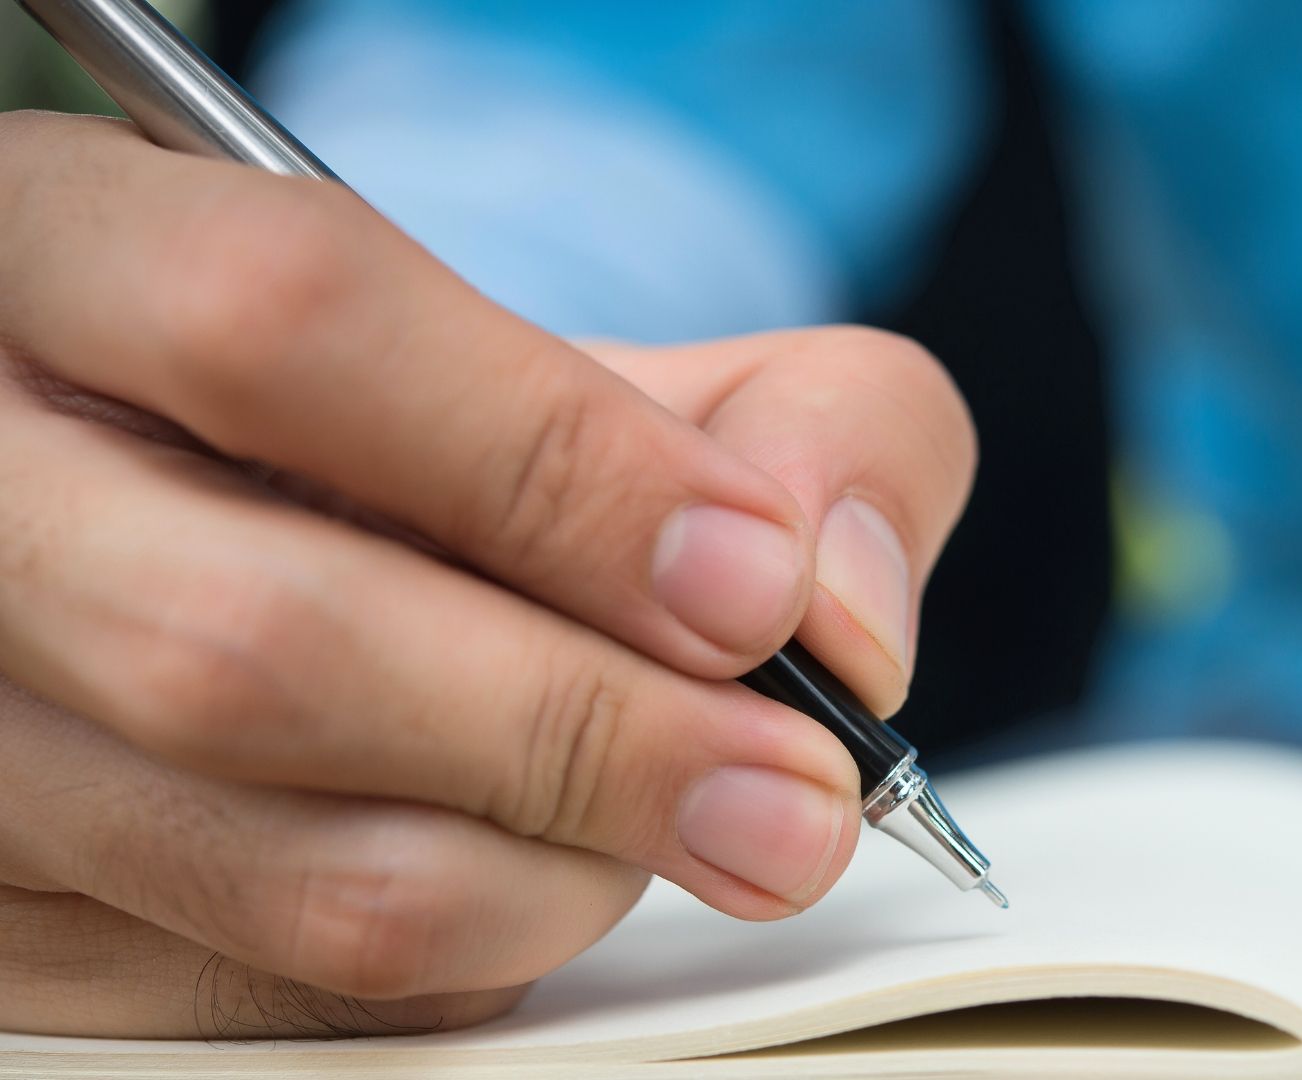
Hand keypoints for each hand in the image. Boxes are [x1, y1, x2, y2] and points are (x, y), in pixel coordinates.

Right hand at [0, 112, 974, 1036]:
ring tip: (683, 822)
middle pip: (252, 644)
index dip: (555, 469)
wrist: (221, 514)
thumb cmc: (425, 437)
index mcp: (72, 259)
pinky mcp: (6, 915)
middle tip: (792, 799)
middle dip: (582, 740)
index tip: (759, 589)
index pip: (289, 325)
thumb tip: (842, 605)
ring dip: (540, 873)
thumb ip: (790, 417)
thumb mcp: (599, 354)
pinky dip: (463, 957)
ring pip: (261, 863)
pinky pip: (259, 991)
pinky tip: (536, 871)